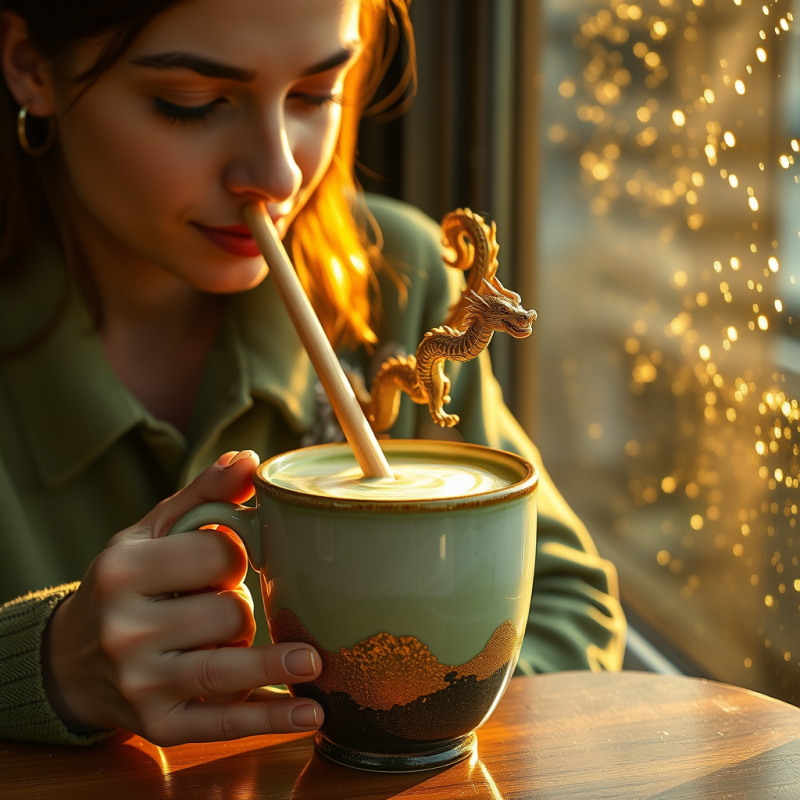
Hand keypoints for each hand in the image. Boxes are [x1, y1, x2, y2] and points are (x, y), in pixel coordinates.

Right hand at [41, 450, 323, 745]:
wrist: (71, 658)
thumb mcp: (151, 531)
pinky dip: (268, 721)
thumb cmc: (126, 583)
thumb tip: (251, 461)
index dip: (236, 556)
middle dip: (240, 609)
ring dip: (273, 661)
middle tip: (220, 609)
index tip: (225, 563)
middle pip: (230, 614)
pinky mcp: (159, 725)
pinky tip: (308, 717)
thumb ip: (203, 495)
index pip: (218, 556)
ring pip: (230, 667)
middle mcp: (126, 629)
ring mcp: (141, 682)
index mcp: (124, 571)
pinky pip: (222, 724)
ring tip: (312, 660)